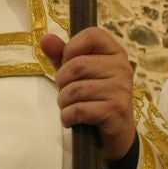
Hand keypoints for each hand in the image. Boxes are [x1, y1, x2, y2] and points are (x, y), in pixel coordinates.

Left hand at [40, 28, 136, 163]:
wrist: (115, 134)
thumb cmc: (94, 98)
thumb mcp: (77, 74)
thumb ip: (61, 55)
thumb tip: (45, 38)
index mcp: (115, 52)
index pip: (92, 34)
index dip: (72, 47)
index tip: (67, 62)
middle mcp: (122, 67)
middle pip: (77, 65)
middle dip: (62, 82)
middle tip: (67, 93)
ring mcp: (121, 89)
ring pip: (75, 89)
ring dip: (64, 102)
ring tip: (70, 107)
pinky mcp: (116, 110)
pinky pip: (79, 109)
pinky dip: (67, 117)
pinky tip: (72, 120)